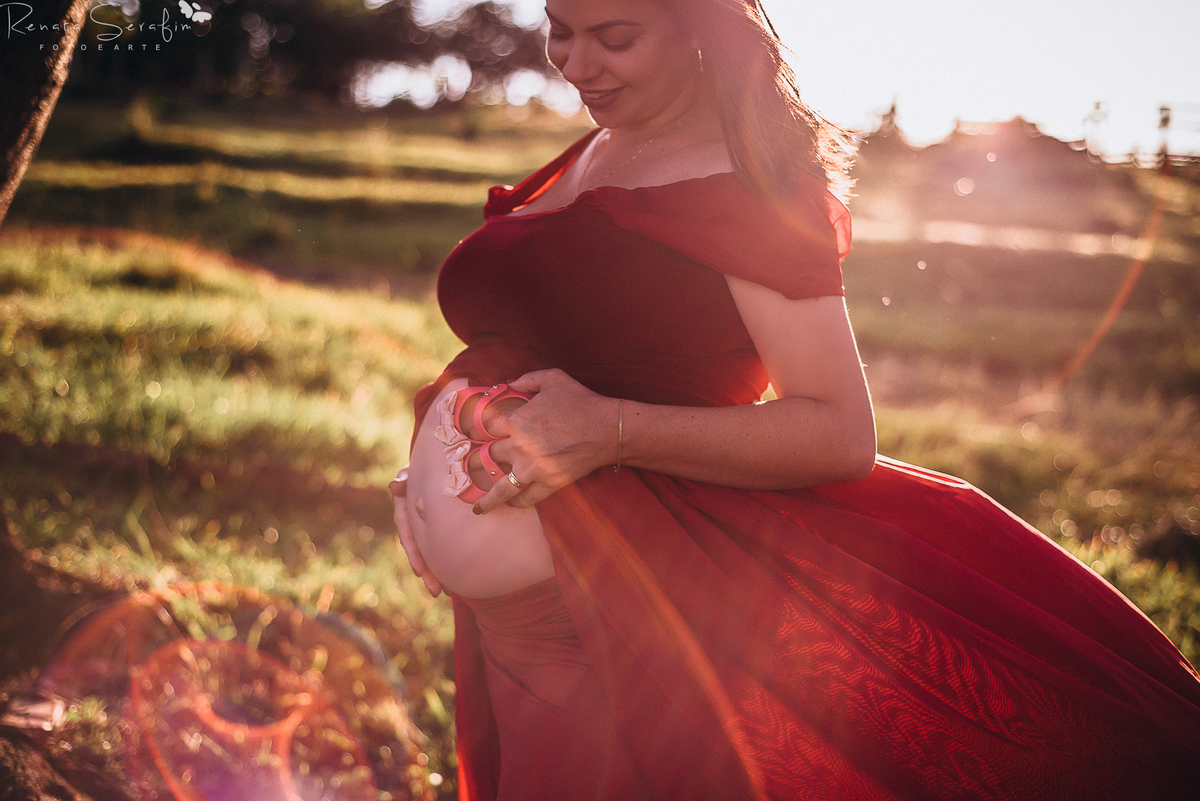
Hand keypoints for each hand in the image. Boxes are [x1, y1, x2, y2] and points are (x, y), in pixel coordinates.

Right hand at [390, 468, 441, 596]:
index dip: (414, 553)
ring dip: (438, 574)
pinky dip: (448, 562)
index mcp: (405, 510)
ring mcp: (426, 526)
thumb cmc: (423, 467)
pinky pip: (444, 546)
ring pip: (431, 554)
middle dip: (428, 573)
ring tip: (448, 593)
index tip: (419, 571)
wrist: (436, 463)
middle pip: (420, 551)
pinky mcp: (440, 527)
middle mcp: (414, 522)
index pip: (408, 535)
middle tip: (436, 591)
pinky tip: (457, 579)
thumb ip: (405, 478)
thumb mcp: (413, 472)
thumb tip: (394, 485)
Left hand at [472, 369, 619, 513]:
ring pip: (502, 488)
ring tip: (479, 509)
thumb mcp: (552, 378)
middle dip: (477, 463)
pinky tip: (513, 504)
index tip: (476, 434)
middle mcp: (520, 447)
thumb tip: (509, 384)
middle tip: (469, 469)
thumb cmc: (580, 401)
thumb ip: (527, 379)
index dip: (481, 429)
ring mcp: (533, 468)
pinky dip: (519, 502)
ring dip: (489, 499)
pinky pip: (528, 498)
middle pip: (488, 458)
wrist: (607, 428)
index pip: (487, 428)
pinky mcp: (550, 483)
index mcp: (516, 421)